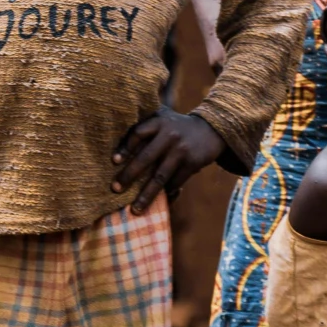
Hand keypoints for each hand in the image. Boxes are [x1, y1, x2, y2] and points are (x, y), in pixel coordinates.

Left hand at [111, 111, 225, 212]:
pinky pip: (175, 182)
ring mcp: (181, 150)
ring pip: (160, 176)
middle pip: (145, 158)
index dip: (125, 148)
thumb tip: (117, 143)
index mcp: (159, 121)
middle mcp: (169, 135)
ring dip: (146, 195)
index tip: (114, 162)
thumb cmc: (176, 126)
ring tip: (135, 209)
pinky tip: (157, 201)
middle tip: (116, 189)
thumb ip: (145, 124)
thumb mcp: (162, 118)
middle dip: (129, 175)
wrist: (211, 129)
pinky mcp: (192, 163)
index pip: (138, 134)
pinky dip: (165, 193)